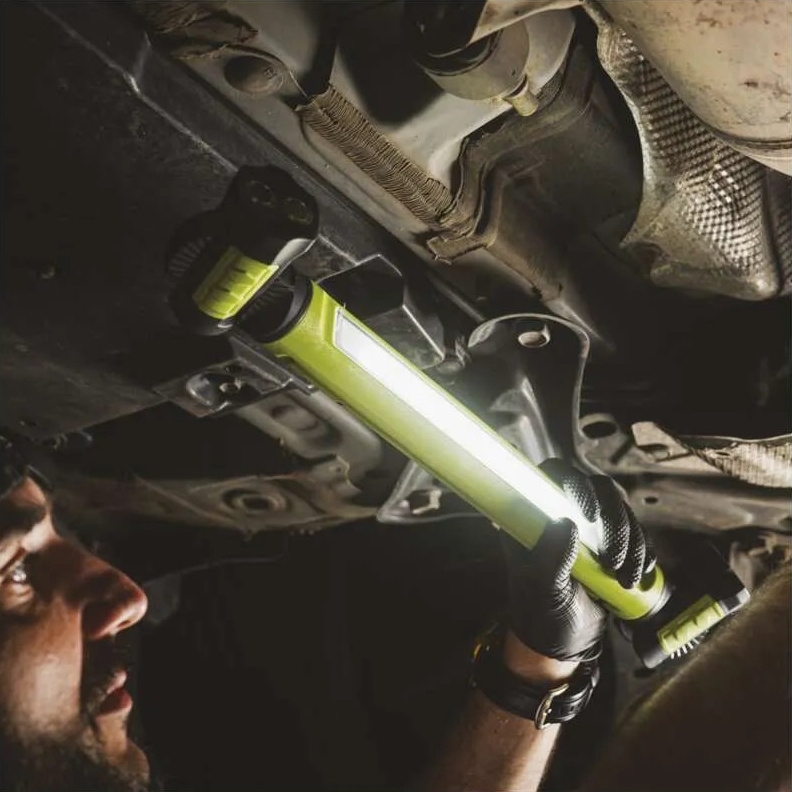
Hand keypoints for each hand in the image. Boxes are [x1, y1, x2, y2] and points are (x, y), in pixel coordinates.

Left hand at [503, 459, 655, 661]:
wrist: (562, 644)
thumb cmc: (540, 614)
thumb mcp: (541, 590)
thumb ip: (550, 558)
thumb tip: (567, 523)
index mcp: (534, 516)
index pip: (554, 475)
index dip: (575, 484)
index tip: (589, 515)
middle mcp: (562, 514)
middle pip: (598, 489)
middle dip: (615, 523)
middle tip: (614, 560)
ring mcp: (589, 528)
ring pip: (620, 511)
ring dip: (632, 543)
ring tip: (625, 578)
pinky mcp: (611, 545)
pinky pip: (636, 534)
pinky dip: (643, 552)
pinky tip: (639, 575)